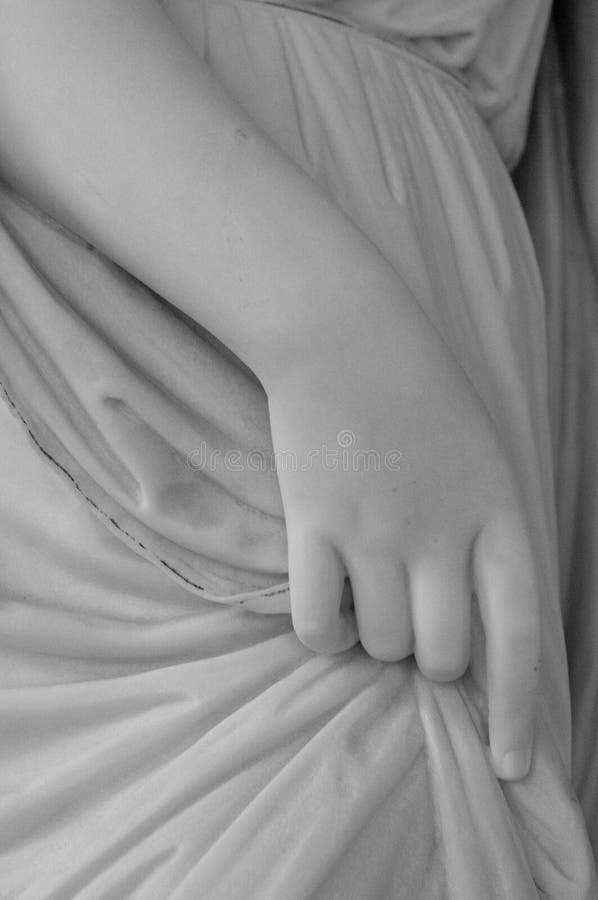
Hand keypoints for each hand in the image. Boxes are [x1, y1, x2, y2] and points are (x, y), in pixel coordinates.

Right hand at [267, 304, 539, 781]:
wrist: (345, 334)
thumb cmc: (423, 394)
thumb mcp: (484, 459)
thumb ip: (487, 538)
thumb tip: (470, 620)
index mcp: (498, 515)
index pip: (518, 639)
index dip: (519, 714)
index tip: (513, 766)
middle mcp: (440, 533)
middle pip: (440, 656)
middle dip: (430, 661)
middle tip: (415, 626)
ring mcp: (374, 530)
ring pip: (380, 643)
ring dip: (376, 637)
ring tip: (368, 590)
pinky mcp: (313, 522)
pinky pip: (316, 622)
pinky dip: (323, 632)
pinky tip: (327, 604)